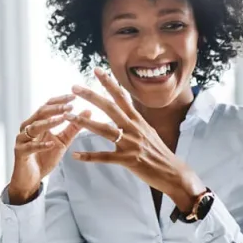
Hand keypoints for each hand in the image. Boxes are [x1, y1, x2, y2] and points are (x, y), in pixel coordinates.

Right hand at [7, 94, 89, 203]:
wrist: (31, 179)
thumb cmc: (44, 158)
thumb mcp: (63, 141)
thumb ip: (73, 127)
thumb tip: (88, 111)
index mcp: (37, 123)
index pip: (47, 106)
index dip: (59, 101)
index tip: (74, 97)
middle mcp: (28, 128)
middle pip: (40, 113)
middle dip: (55, 109)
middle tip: (69, 106)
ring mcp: (22, 140)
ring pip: (34, 127)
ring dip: (48, 123)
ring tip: (62, 119)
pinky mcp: (20, 152)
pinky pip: (30, 147)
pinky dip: (41, 145)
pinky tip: (51, 143)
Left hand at [66, 69, 205, 212]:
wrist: (173, 172)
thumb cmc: (158, 152)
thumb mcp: (148, 131)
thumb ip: (134, 121)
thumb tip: (126, 109)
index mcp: (137, 120)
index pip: (121, 97)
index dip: (109, 83)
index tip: (96, 70)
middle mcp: (133, 128)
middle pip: (110, 108)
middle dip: (92, 96)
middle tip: (74, 87)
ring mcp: (130, 144)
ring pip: (104, 130)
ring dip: (84, 123)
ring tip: (68, 117)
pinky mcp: (128, 160)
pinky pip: (105, 157)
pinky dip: (89, 156)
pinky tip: (76, 155)